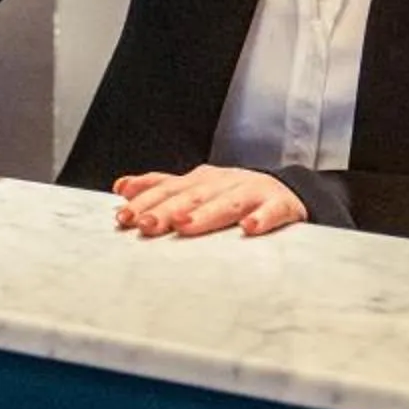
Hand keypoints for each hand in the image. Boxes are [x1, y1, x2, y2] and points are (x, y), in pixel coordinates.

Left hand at [111, 165, 309, 238]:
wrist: (287, 192)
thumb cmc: (232, 195)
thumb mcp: (195, 188)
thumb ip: (160, 187)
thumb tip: (121, 187)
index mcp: (201, 180)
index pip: (169, 190)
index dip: (145, 202)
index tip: (123, 217)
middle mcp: (223, 183)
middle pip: (192, 197)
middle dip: (167, 210)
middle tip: (146, 224)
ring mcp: (252, 191)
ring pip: (227, 203)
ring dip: (206, 214)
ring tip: (186, 225)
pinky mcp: (281, 204)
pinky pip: (273, 211)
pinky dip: (262, 218)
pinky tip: (250, 228)